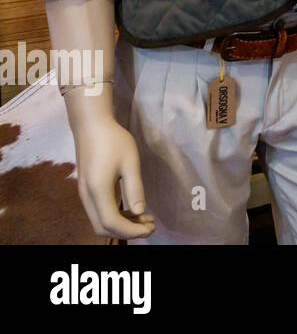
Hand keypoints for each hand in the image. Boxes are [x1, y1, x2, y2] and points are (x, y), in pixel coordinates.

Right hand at [65, 100, 154, 239]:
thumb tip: (140, 212)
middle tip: (150, 225)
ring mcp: (84, 195)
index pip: (112, 223)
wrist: (91, 126)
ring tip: (146, 218)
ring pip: (100, 222)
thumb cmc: (114, 140)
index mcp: (98, 191)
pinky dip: (115, 216)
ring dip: (122, 224)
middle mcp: (87, 197)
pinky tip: (133, 210)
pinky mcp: (87, 190)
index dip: (133, 231)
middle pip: (103, 228)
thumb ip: (135, 189)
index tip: (152, 227)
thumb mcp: (130, 163)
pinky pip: (99, 212)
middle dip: (127, 232)